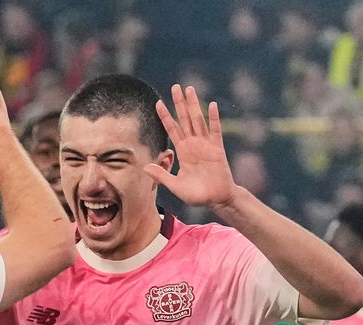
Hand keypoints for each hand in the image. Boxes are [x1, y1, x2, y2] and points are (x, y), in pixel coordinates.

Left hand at [144, 85, 236, 207]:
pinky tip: (212, 105)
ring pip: (198, 120)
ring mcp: (206, 145)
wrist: (216, 200)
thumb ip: (162, 175)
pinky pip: (215, 131)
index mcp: (183, 151)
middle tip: (176, 86)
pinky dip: (214, 118)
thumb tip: (144, 167)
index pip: (172, 129)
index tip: (158, 103)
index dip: (165, 116)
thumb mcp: (175, 185)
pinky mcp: (217, 149)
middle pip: (185, 119)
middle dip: (179, 103)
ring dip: (194, 105)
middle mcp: (193, 144)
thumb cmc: (197, 195)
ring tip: (190, 89)